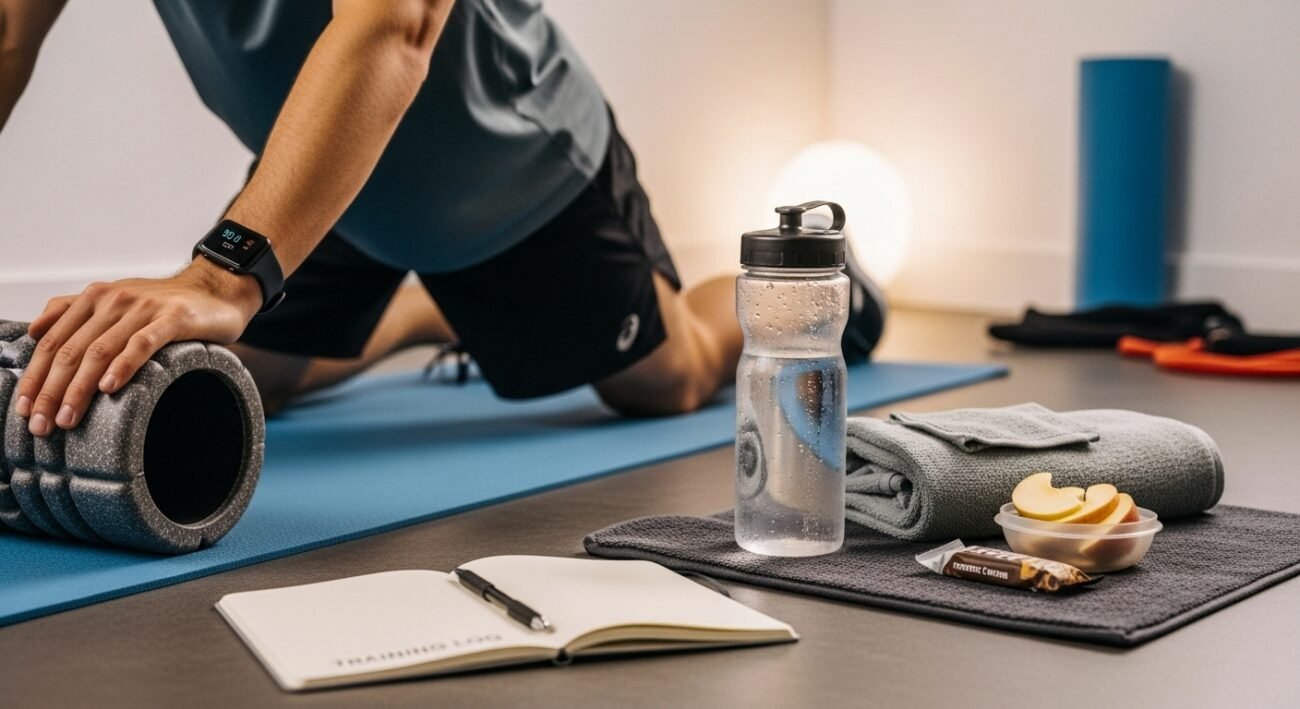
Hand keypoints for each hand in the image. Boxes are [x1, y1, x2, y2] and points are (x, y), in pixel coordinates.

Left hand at [15, 259, 262, 435]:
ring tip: (68, 418)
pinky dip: (123, 366)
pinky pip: (142, 344)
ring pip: (100, 351)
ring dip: (79, 388)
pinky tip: (109, 388)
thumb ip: (74, 310)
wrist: (217, 288)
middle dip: (51, 391)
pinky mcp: (172, 318)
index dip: (34, 376)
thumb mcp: (116, 299)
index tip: (24, 409)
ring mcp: (143, 308)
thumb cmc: (165, 303)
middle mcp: (113, 300)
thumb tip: (34, 329)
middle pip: (71, 350)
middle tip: (42, 424)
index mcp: (94, 298)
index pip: (52, 340)